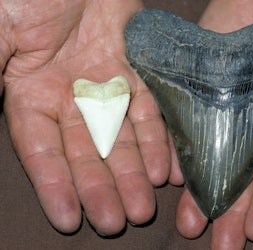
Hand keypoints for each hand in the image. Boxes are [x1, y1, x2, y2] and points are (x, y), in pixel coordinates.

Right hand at [2, 0, 171, 234]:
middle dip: (103, 189)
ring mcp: (107, 88)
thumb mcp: (0, 34)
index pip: (44, 154)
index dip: (56, 187)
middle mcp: (71, 100)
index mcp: (31, 95)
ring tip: (145, 206)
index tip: (68, 220)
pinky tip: (167, 170)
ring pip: (122, 140)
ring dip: (135, 173)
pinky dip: (159, 141)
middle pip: (89, 155)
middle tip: (118, 221)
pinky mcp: (137, 74)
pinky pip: (150, 113)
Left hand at [172, 0, 252, 247]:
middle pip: (243, 170)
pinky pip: (186, 120)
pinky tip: (169, 177)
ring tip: (189, 223)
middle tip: (217, 243)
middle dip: (232, 208)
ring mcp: (224, 103)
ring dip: (200, 189)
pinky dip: (178, 147)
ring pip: (211, 153)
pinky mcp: (198, 85)